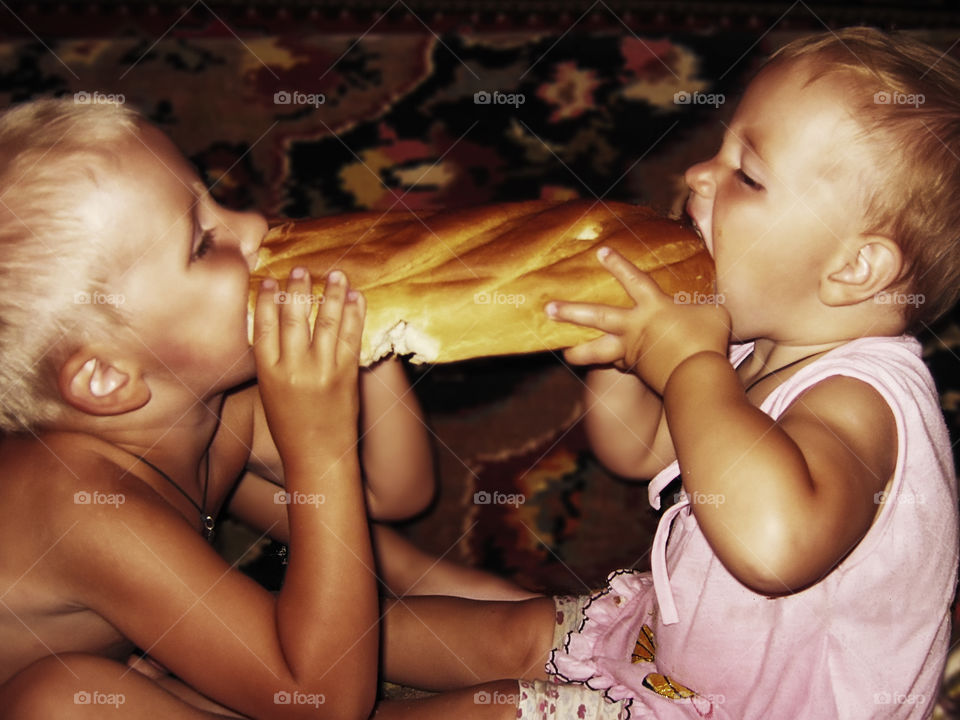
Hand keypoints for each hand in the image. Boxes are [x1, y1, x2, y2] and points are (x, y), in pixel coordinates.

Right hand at [253, 268, 365, 467]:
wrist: (319, 456)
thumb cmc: (291, 427)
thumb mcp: (270, 392)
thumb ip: (273, 359)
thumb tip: (275, 321)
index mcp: (269, 373)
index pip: (265, 325)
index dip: (266, 299)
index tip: (269, 281)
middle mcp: (295, 368)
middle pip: (294, 317)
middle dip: (298, 289)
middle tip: (300, 270)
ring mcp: (323, 369)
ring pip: (327, 321)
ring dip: (331, 293)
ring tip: (335, 274)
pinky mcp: (348, 374)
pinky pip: (351, 336)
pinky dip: (354, 313)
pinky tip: (354, 297)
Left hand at [546, 247, 729, 393]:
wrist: (698, 376)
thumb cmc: (708, 341)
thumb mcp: (714, 313)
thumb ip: (705, 305)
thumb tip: (709, 303)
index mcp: (654, 307)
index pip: (633, 280)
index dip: (618, 265)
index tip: (601, 253)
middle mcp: (635, 327)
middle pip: (597, 316)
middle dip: (572, 311)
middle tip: (549, 308)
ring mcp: (632, 351)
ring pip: (597, 351)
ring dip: (579, 352)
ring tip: (565, 354)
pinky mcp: (637, 371)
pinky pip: (619, 366)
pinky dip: (613, 365)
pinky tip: (608, 365)